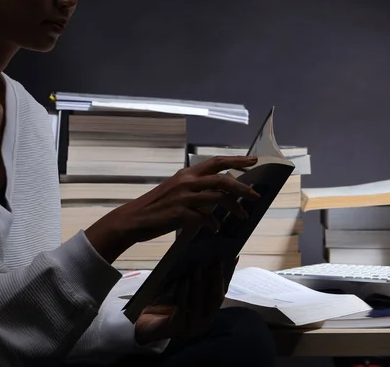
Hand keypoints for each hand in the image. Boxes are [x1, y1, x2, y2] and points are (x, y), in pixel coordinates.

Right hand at [85, 156, 258, 262]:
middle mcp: (187, 182)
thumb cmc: (157, 205)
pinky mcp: (180, 214)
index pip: (216, 162)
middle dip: (242, 188)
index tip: (253, 161)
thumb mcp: (176, 189)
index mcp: (187, 174)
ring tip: (243, 215)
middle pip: (222, 180)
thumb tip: (217, 194)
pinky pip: (205, 219)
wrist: (135, 218)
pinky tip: (215, 228)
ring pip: (218, 198)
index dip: (236, 161)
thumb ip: (195, 188)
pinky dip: (213, 224)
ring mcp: (184, 197)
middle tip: (255, 195)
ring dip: (234, 207)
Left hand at [134, 257, 237, 343]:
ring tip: (198, 265)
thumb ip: (193, 281)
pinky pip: (183, 307)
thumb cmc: (164, 307)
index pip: (222, 292)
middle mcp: (204, 322)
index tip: (232, 257)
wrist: (144, 328)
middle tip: (216, 259)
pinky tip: (184, 279)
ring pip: (200, 302)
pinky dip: (184, 291)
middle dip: (217, 277)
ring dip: (199, 282)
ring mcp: (192, 327)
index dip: (228, 275)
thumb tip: (203, 257)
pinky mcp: (178, 328)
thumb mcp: (182, 293)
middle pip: (216, 297)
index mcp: (208, 314)